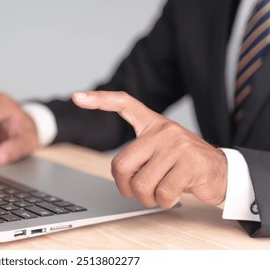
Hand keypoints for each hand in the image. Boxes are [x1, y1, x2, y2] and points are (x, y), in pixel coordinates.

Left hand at [72, 91, 227, 207]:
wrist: (222, 171)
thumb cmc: (183, 163)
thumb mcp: (161, 150)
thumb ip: (139, 154)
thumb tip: (119, 172)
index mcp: (153, 124)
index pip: (124, 103)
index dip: (100, 100)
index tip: (78, 97)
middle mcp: (163, 130)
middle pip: (121, 165)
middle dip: (125, 186)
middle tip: (136, 191)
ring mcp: (177, 146)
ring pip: (141, 183)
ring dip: (146, 197)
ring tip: (159, 192)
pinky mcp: (190, 164)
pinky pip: (162, 194)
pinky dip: (164, 202)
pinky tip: (173, 195)